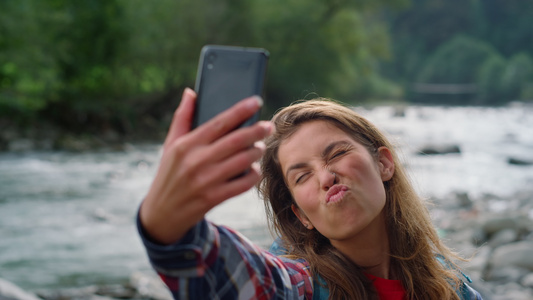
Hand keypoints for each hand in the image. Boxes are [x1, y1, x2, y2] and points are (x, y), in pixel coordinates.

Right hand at [139, 88, 272, 244]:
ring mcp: (206, 181)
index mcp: (186, 145)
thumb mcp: (170, 145)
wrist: (161, 213)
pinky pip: (243, 184)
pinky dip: (253, 175)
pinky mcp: (213, 198)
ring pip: (243, 161)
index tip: (256, 101)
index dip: (241, 110)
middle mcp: (196, 161)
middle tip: (268, 126)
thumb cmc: (169, 174)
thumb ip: (182, 118)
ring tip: (260, 147)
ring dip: (257, 153)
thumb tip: (191, 92)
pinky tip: (253, 169)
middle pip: (236, 141)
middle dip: (257, 131)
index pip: (219, 122)